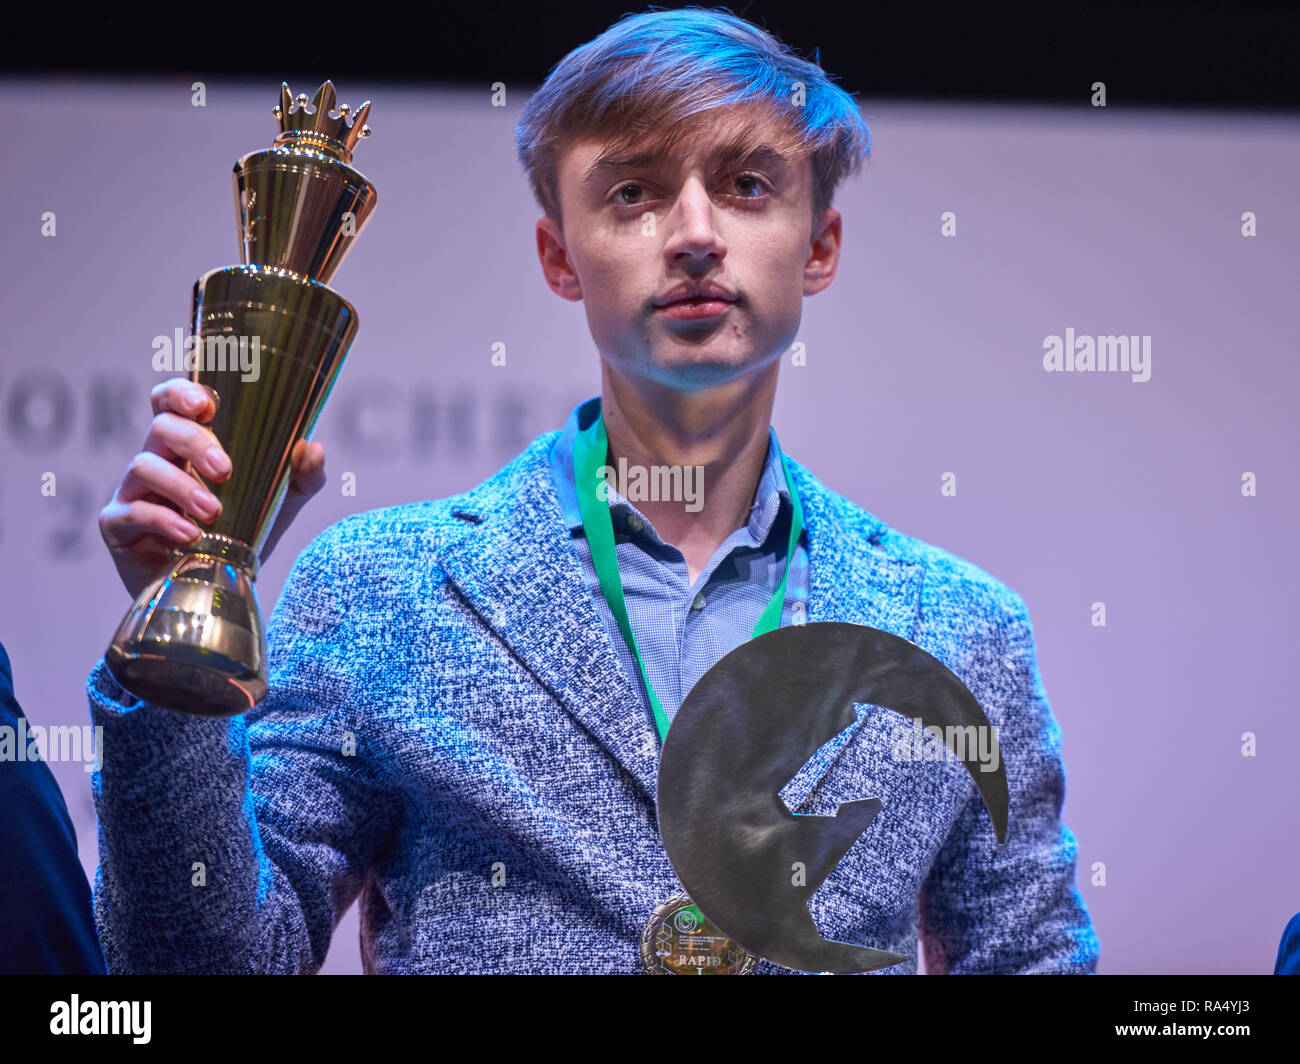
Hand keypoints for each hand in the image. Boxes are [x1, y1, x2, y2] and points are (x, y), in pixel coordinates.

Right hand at [98, 379, 325, 599]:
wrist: (215, 585)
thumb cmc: (242, 531)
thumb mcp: (281, 502)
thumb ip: (302, 476)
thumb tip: (313, 448)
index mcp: (187, 444)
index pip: (170, 401)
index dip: (180, 393)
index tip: (206, 405)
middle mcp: (157, 458)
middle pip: (161, 427)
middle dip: (193, 442)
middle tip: (225, 470)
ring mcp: (133, 489)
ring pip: (143, 466)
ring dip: (181, 486)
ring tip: (213, 512)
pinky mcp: (117, 523)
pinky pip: (131, 511)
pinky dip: (163, 520)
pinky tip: (189, 535)